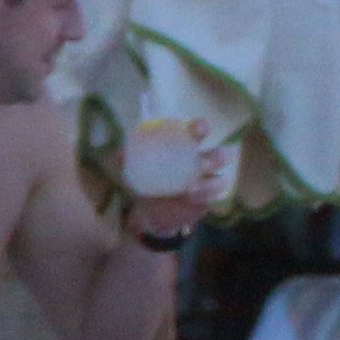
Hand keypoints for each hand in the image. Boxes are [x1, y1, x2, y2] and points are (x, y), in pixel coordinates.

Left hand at [125, 118, 226, 236]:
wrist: (150, 212)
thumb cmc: (147, 183)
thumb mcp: (134, 170)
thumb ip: (127, 160)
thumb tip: (120, 152)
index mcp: (186, 148)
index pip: (198, 132)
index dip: (201, 127)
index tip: (199, 129)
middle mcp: (200, 163)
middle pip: (218, 156)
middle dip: (217, 156)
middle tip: (203, 162)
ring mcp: (206, 183)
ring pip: (219, 179)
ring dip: (210, 183)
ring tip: (191, 188)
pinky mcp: (206, 201)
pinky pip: (211, 199)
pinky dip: (203, 197)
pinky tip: (190, 197)